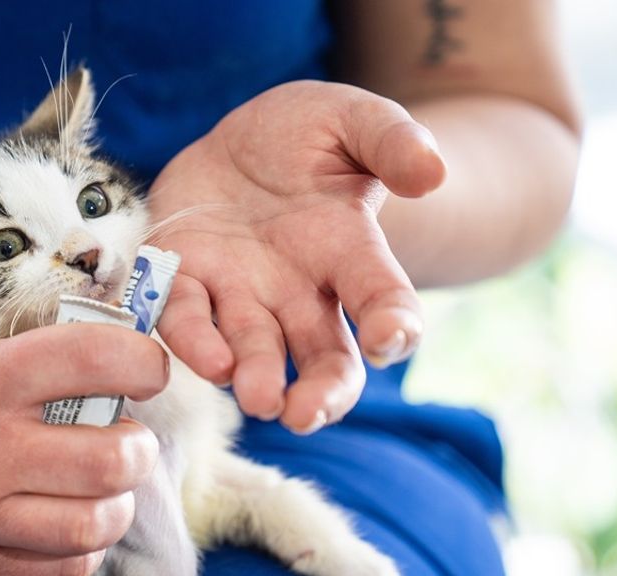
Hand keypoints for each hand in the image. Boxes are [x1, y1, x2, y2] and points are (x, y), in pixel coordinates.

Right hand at [0, 325, 167, 575]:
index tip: (145, 367)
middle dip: (137, 442)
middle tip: (124, 431)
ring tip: (103, 481)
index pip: (93, 361)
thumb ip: (20, 356)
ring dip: (117, 501)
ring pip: (94, 525)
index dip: (142, 360)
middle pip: (111, 459)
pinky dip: (82, 547)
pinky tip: (69, 519)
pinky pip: (59, 571)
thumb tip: (108, 364)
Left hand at [151, 80, 445, 432]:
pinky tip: (203, 359)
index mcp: (351, 254)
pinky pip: (184, 317)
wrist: (238, 139)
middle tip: (305, 414)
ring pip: (252, 351)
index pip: (382, 300)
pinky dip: (191, 339)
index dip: (393, 325)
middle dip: (318, 392)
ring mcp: (240, 293)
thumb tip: (432, 174)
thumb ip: (392, 140)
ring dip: (254, 378)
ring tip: (256, 397)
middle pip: (321, 357)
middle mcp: (299, 291)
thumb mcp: (354, 120)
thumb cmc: (310, 135)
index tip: (390, 341)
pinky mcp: (184, 279)